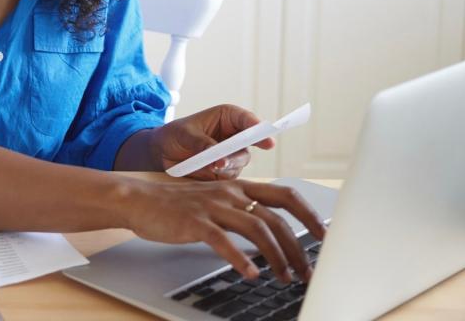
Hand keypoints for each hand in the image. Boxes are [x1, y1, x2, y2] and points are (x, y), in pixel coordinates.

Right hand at [120, 177, 326, 281]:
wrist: (141, 199)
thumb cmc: (179, 205)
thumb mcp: (217, 201)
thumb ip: (243, 211)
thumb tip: (272, 234)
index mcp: (240, 187)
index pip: (285, 194)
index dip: (308, 214)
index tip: (323, 235)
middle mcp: (231, 193)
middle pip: (276, 217)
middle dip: (297, 246)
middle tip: (307, 270)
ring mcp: (213, 206)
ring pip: (256, 229)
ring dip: (275, 256)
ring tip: (284, 277)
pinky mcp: (195, 222)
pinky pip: (223, 241)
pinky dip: (240, 259)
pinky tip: (250, 274)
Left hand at [149, 104, 275, 179]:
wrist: (161, 153)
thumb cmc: (174, 135)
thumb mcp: (185, 134)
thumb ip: (202, 144)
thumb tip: (218, 158)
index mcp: (228, 118)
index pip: (247, 120)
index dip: (258, 129)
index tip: (267, 140)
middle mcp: (233, 137)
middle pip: (248, 145)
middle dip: (238, 153)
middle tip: (224, 160)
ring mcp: (230, 156)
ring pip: (239, 163)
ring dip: (226, 166)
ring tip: (209, 166)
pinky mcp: (223, 173)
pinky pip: (228, 178)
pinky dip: (219, 177)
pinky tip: (206, 174)